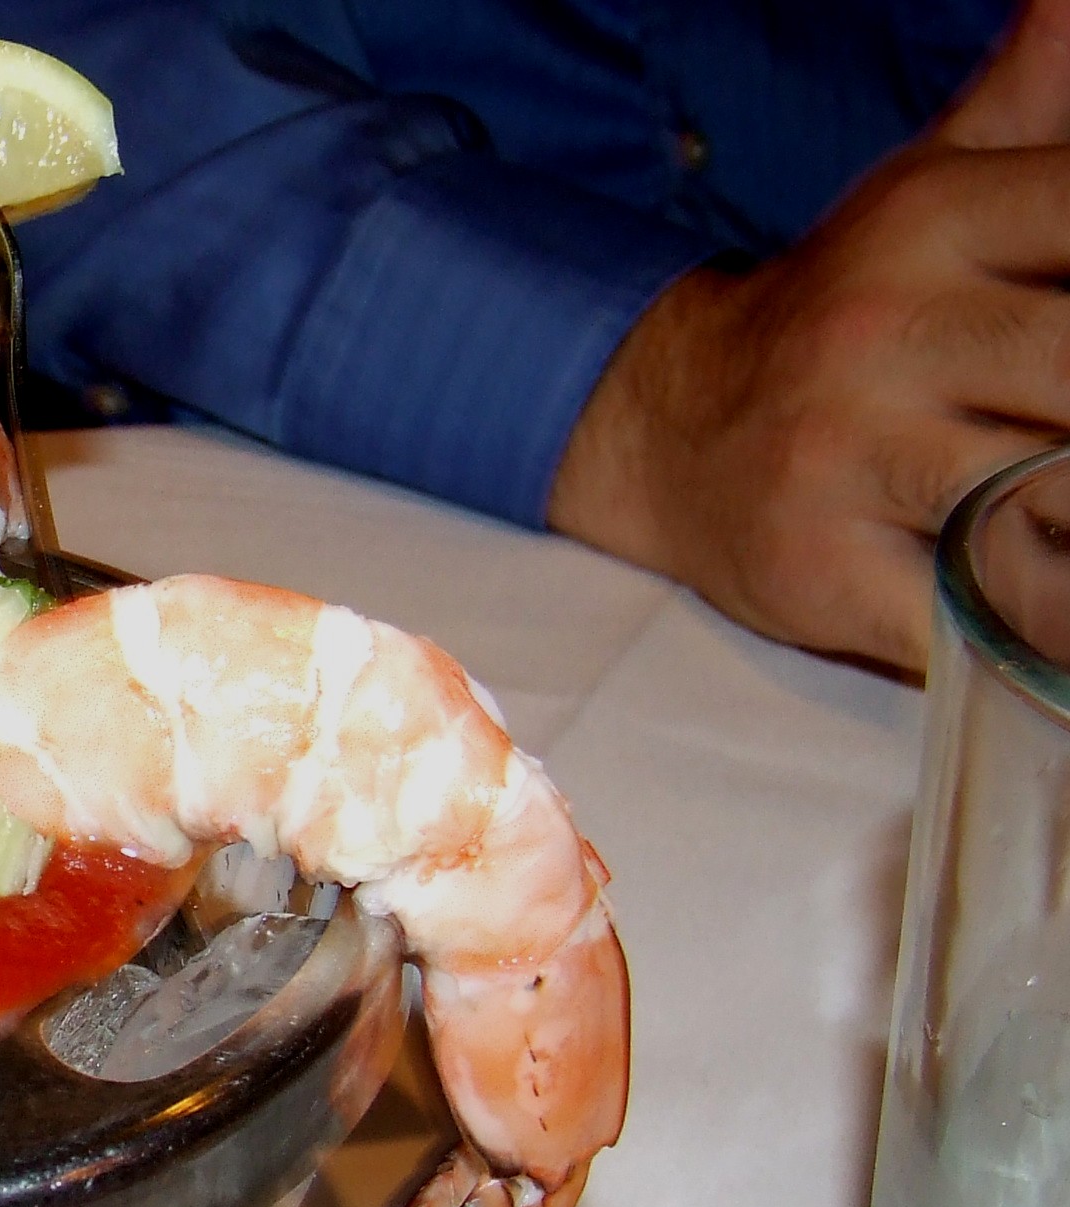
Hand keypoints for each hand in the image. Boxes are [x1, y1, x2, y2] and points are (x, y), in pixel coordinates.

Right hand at [547, 0, 1069, 674]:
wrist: (659, 431)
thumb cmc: (841, 314)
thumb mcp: (931, 182)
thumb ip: (1033, 95)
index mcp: (937, 220)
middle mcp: (884, 331)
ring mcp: (846, 456)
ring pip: (1044, 499)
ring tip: (1061, 513)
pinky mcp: (821, 568)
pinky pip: (968, 612)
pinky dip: (1028, 627)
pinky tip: (1041, 606)